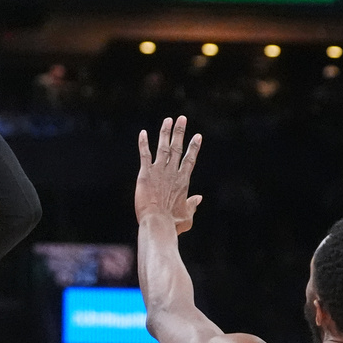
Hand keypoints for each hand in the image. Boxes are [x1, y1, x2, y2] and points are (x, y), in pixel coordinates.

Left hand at [136, 116, 202, 234]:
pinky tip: (143, 133)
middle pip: (177, 148)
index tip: (198, 136)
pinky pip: (144, 154)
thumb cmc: (173, 224)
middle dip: (180, 132)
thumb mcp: (187, 216)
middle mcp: (172, 173)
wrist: (157, 223)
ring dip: (165, 132)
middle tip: (182, 118)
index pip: (190, 160)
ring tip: (168, 120)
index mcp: (183, 181)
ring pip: (163, 147)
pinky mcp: (145, 174)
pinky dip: (144, 143)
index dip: (194, 147)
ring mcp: (159, 171)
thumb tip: (199, 198)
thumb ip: (193, 205)